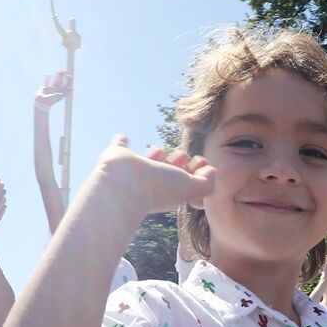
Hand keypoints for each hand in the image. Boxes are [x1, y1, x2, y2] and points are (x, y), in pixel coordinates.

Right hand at [35, 70, 70, 110]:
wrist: (42, 103)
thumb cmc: (51, 100)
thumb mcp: (59, 96)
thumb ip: (65, 92)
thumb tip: (71, 88)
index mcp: (61, 93)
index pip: (66, 85)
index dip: (68, 81)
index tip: (69, 75)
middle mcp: (56, 90)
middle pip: (61, 82)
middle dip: (62, 76)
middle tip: (64, 70)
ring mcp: (50, 89)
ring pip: (55, 81)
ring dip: (57, 76)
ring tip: (59, 71)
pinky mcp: (44, 88)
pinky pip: (46, 82)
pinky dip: (47, 78)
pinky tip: (48, 74)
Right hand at [82, 138, 216, 219]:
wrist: (123, 185)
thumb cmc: (158, 188)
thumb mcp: (192, 187)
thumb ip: (207, 182)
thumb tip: (210, 170)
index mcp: (170, 189)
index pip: (185, 180)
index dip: (196, 170)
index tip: (199, 161)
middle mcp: (151, 181)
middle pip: (167, 169)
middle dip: (177, 161)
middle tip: (180, 156)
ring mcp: (133, 169)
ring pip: (146, 160)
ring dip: (155, 153)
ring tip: (159, 151)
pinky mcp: (116, 156)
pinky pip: (119, 146)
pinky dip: (120, 141)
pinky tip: (122, 138)